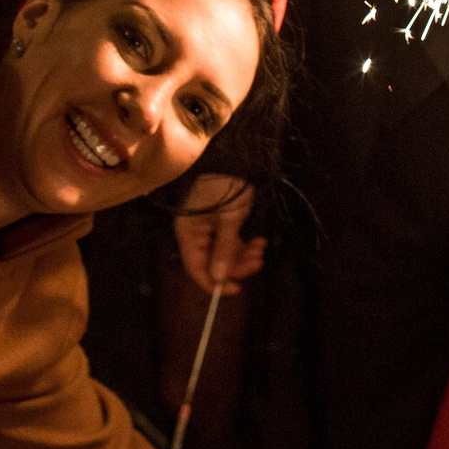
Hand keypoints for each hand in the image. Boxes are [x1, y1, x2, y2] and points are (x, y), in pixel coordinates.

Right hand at [174, 172, 265, 293]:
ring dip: (244, 255)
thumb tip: (219, 279)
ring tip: (260, 249)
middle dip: (236, 265)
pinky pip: (230, 243)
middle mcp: (195, 234)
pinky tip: (259, 242)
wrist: (235, 160)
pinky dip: (244, 245)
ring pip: (225, 254)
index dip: (214, 282)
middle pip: (213, 263)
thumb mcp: (229, 220)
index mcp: (188, 233)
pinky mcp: (220, 224)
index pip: (195, 268)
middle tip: (257, 262)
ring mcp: (207, 229)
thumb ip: (224, 251)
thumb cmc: (227, 187)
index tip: (235, 289)